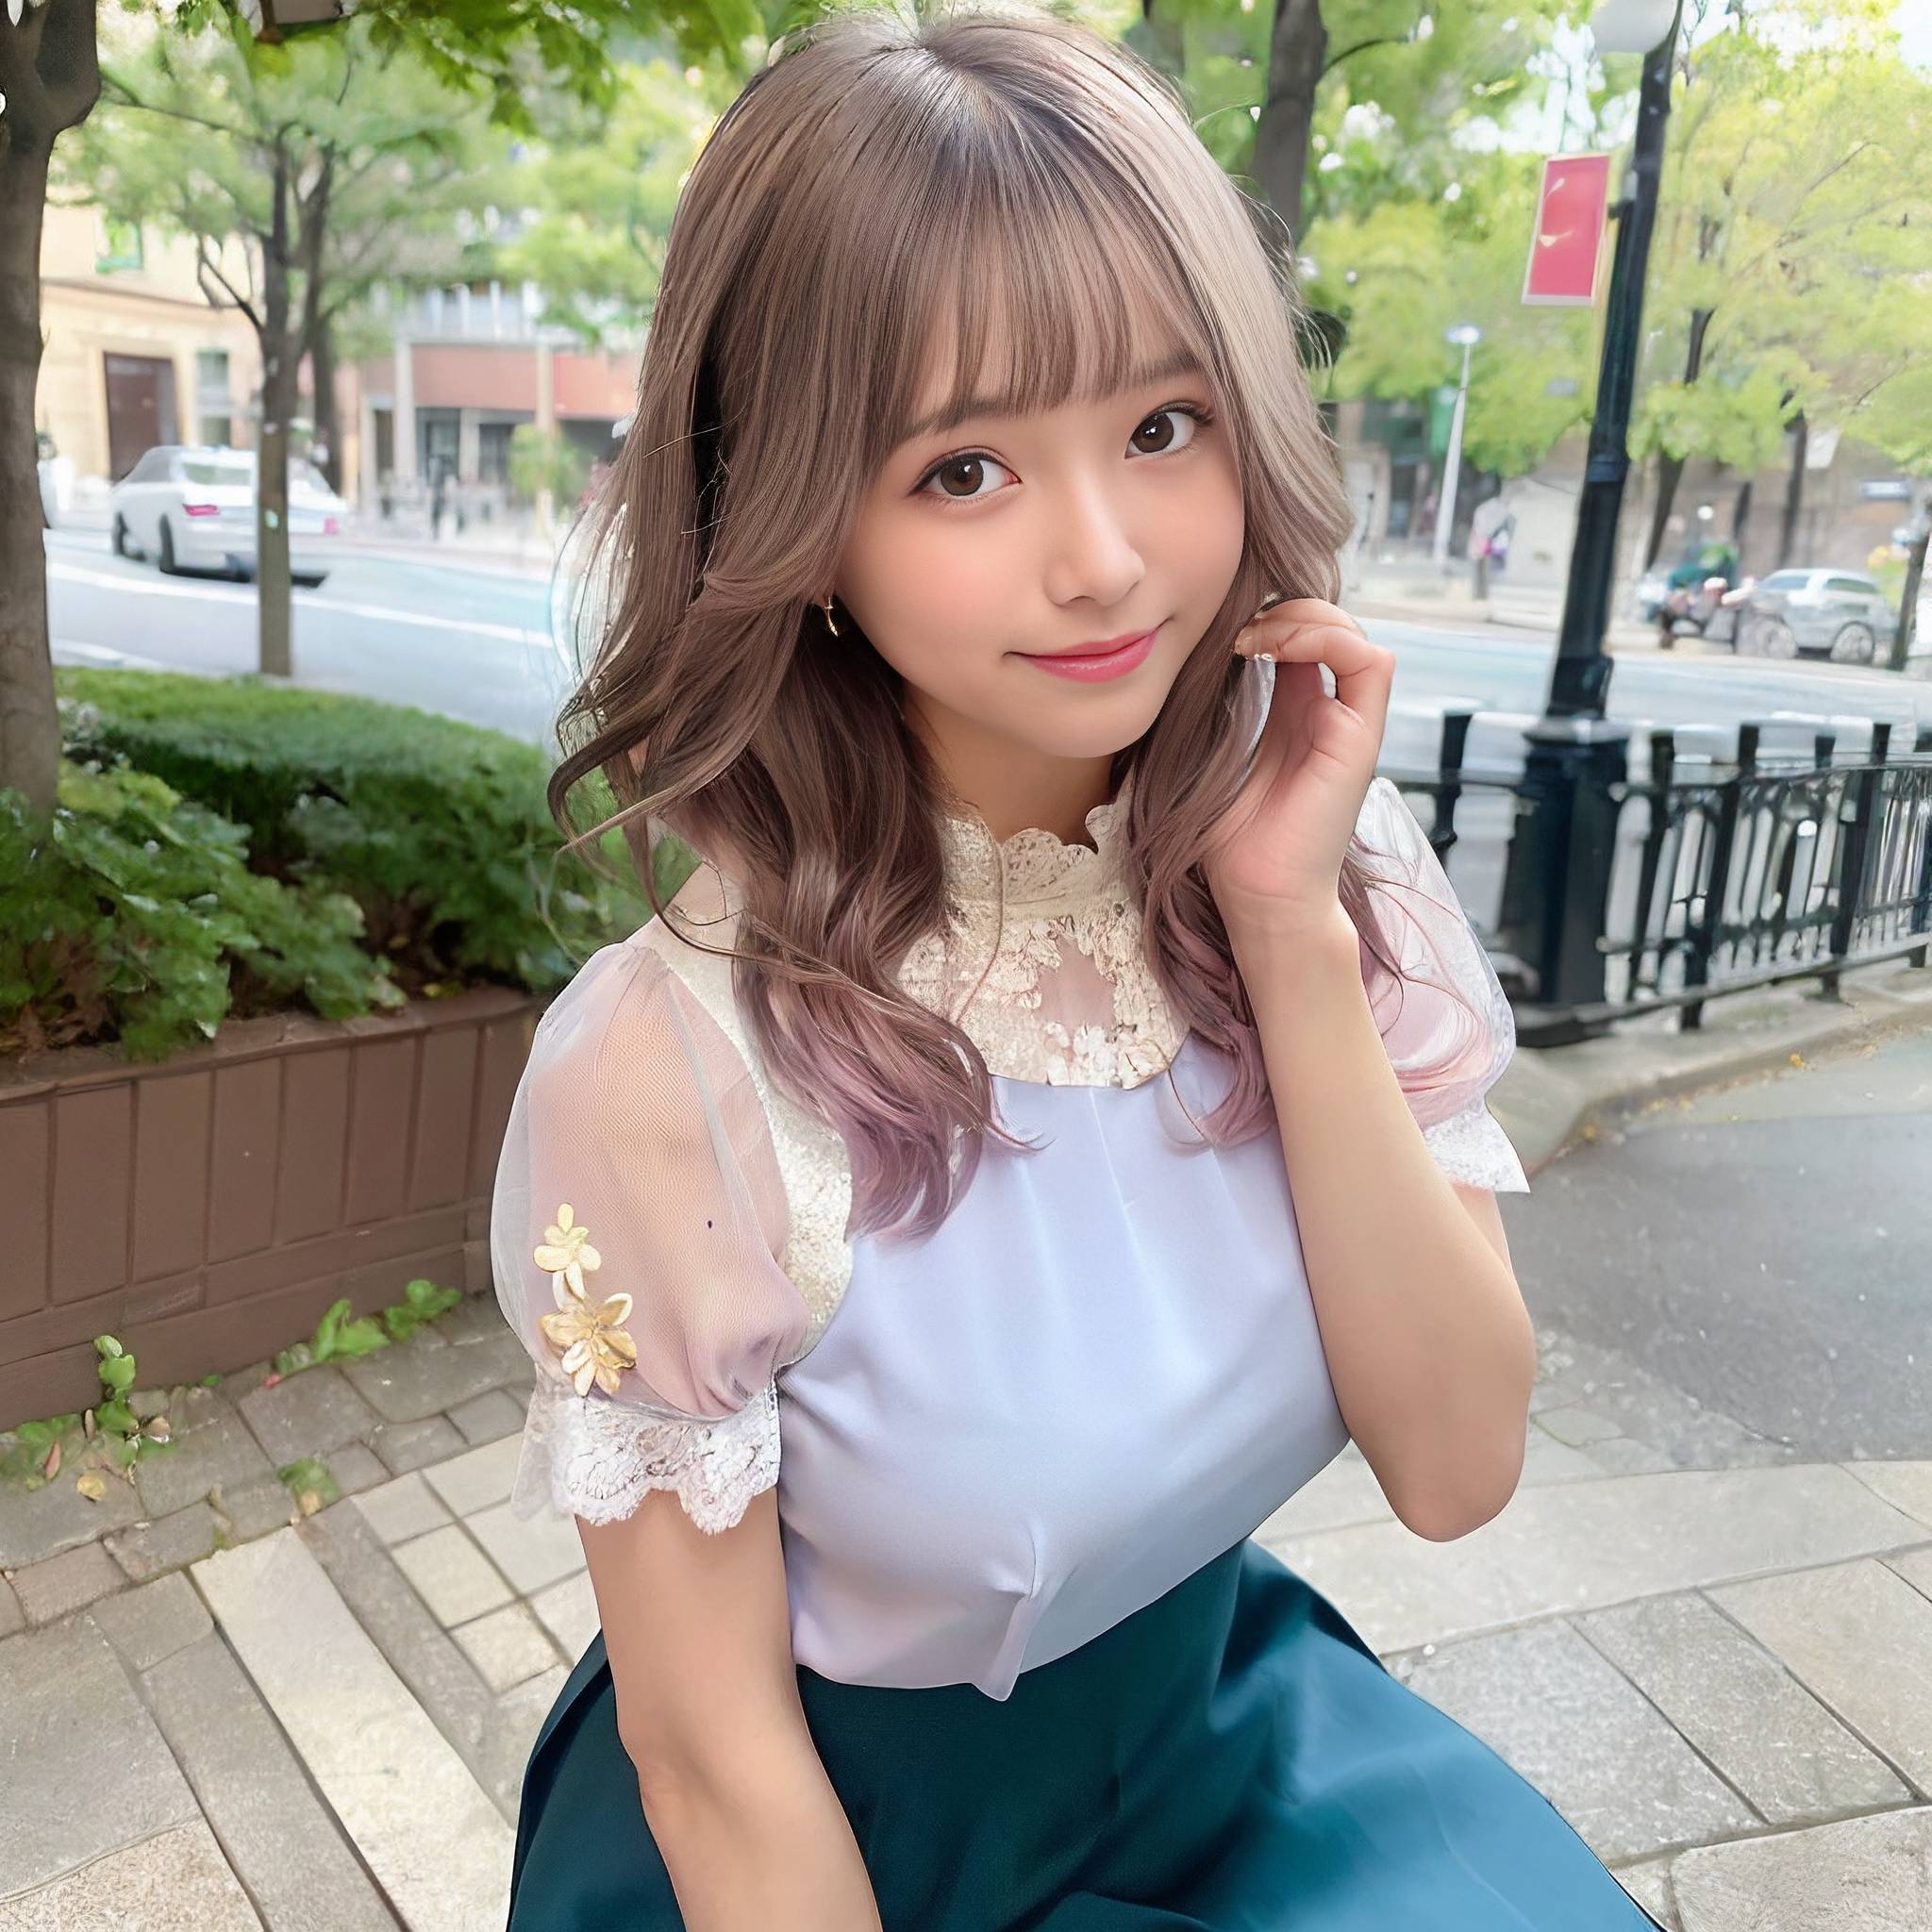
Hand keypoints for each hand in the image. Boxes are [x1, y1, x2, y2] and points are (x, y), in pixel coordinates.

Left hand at [1203, 597, 1394, 942]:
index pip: (1303, 639)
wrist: (1261, 900)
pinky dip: (1327, 638)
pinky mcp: (1361, 739)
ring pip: (1354, 634)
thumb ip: (1224, 712)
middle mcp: (1331, 715)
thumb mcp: (1217, 761)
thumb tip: (1204, 661)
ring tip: (1255, 637)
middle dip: (1287, 609)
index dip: (1270, 618)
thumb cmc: (1233, 847)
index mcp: (1301, 717)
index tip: (1224, 635)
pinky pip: (1370, 661)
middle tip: (1239, 629)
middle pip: (1331, 627)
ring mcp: (1351, 725)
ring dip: (1305, 618)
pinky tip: (1275, 649)